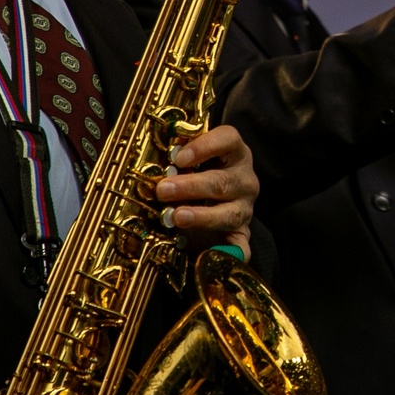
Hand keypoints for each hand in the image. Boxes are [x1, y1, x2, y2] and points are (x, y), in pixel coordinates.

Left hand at [154, 124, 257, 260]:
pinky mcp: (242, 234)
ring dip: (201, 216)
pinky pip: (240, 246)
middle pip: (222, 181)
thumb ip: (177, 162)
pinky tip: (215, 254)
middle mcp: (244, 179)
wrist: (217, 204)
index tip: (178, 157)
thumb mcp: (191, 163)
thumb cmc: (199, 175)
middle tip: (163, 190)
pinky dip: (230, 252)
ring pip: (228, 213)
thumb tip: (150, 163)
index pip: (228, 139)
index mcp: (234, 153)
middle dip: (191, 186)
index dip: (204, 146)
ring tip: (176, 217)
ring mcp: (245, 208)